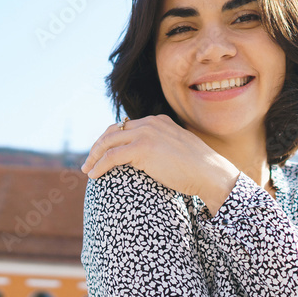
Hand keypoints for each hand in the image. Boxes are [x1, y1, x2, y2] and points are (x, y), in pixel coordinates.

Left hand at [80, 114, 239, 214]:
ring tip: (87, 169)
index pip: (125, 126)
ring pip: (108, 142)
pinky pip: (112, 156)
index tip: (101, 153)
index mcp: (158, 121)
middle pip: (112, 131)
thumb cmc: (198, 170)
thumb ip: (163, 148)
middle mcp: (150, 123)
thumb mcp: (178, 150)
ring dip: (94, 156)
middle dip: (97, 147)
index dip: (110, 140)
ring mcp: (146, 134)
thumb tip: (152, 160)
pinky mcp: (142, 149)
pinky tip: (94, 175)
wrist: (210, 174)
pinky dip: (99, 166)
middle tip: (88, 161)